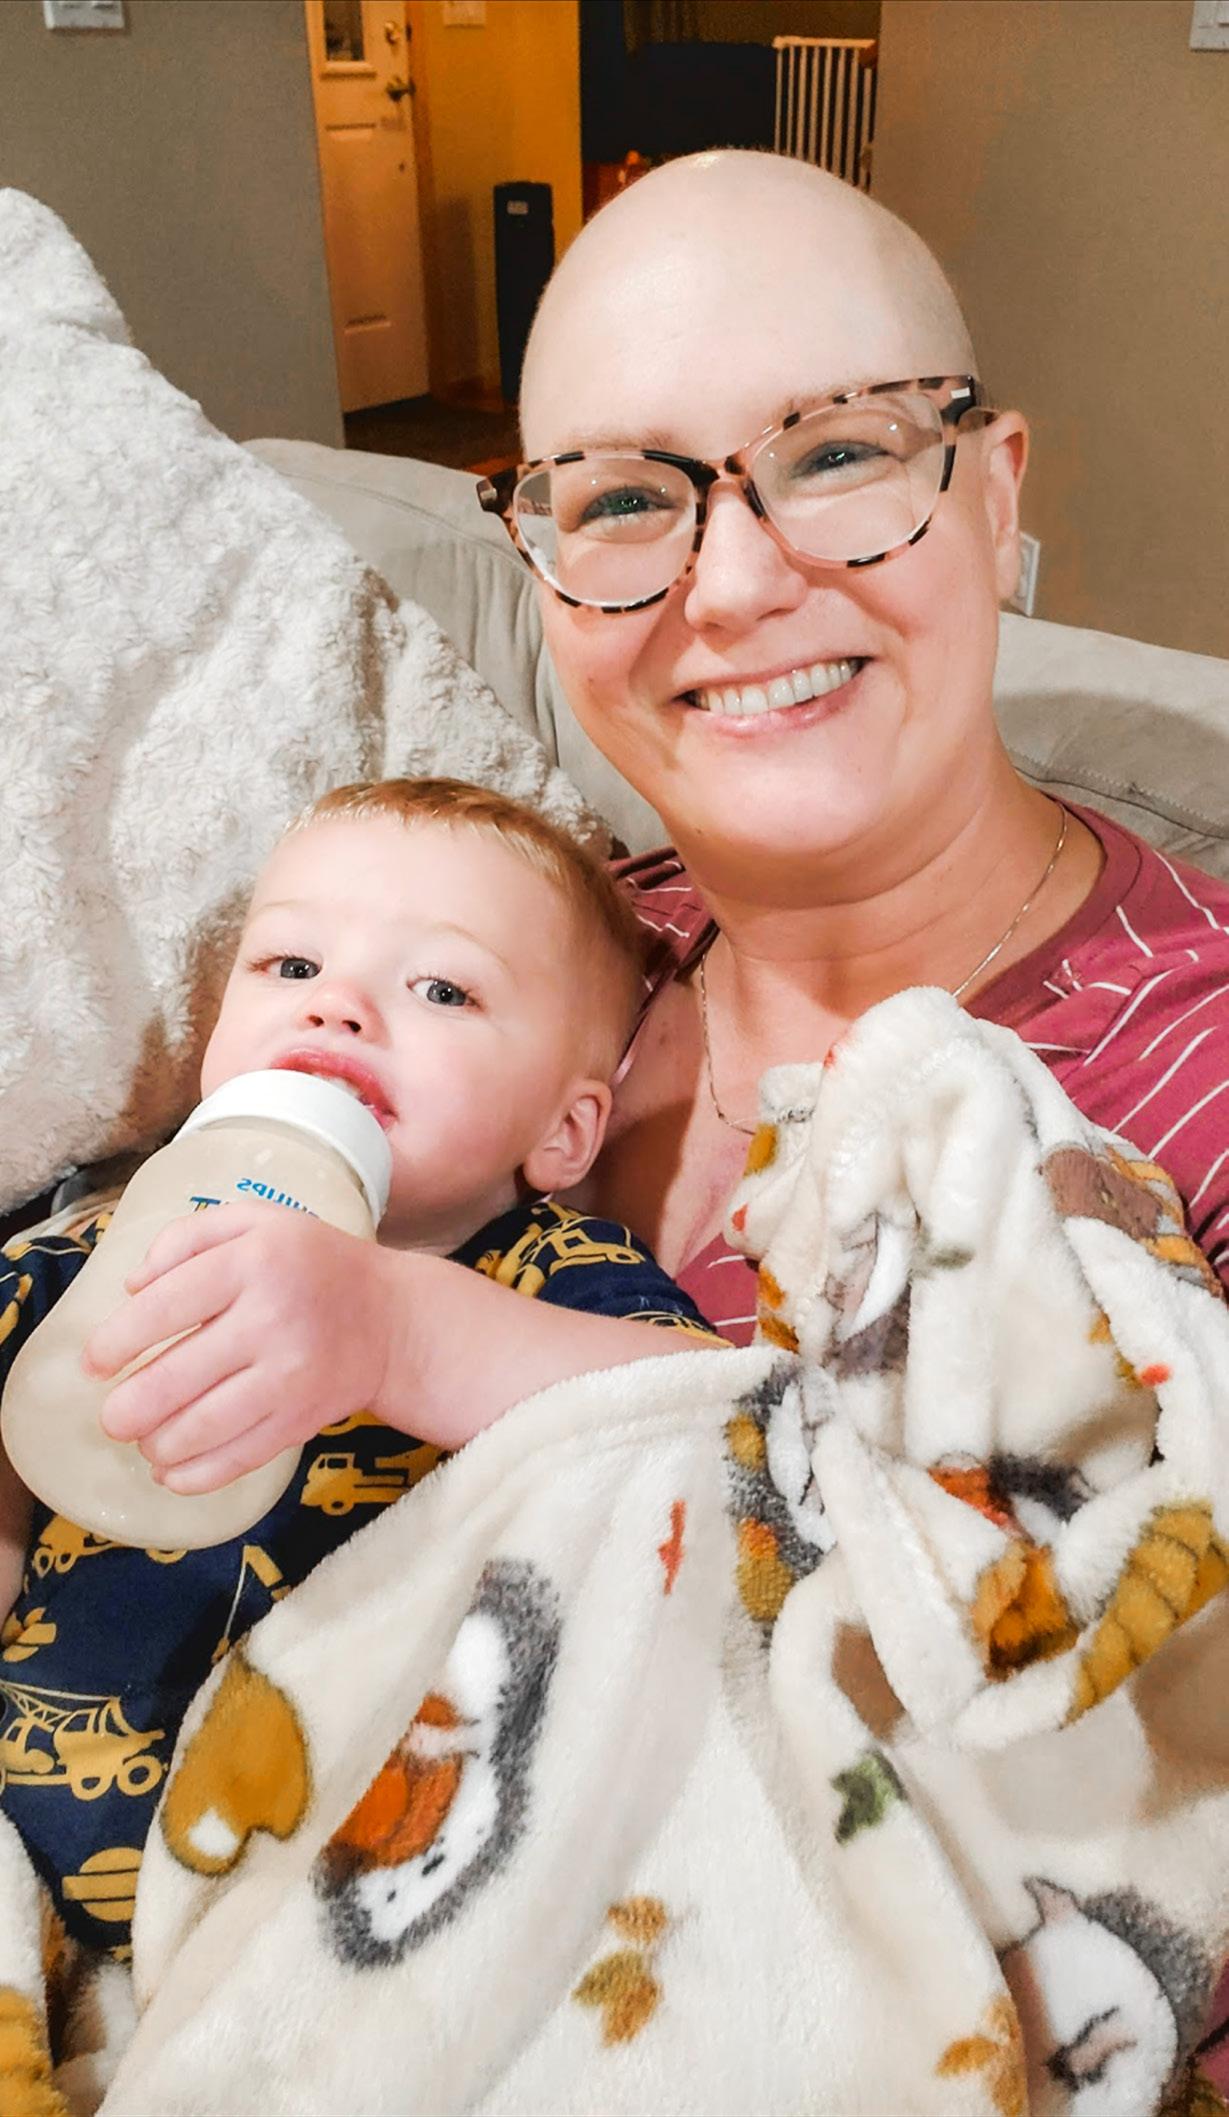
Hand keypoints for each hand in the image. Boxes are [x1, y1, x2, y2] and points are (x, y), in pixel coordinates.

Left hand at [84, 1205, 397, 1493]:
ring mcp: (290, 1376)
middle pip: (176, 1377)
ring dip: (156, 1443)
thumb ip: (186, 1237)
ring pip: (201, 1427)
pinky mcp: (301, 1421)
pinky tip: (171, 1471)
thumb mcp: (255, 1221)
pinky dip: (193, 1476)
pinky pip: (236, 1460)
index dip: (116, 1341)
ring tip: (146, 1439)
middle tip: (113, 1417)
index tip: (94, 1363)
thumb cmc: (309, 1264)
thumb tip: (131, 1287)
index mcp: (254, 1261)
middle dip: (127, 1409)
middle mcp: (272, 1319)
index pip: (164, 1307)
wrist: (391, 1318)